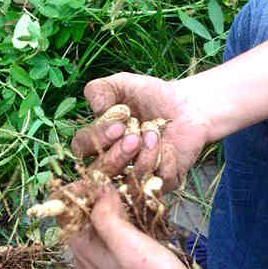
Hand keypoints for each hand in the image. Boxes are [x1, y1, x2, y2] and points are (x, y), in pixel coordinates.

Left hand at [67, 184, 205, 268]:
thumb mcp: (128, 245)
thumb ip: (106, 216)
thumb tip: (98, 189)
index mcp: (82, 251)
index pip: (66, 210)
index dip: (82, 188)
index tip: (108, 176)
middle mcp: (88, 258)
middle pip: (85, 215)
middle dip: (104, 196)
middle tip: (130, 185)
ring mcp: (106, 265)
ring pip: (105, 225)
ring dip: (121, 209)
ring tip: (142, 199)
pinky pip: (120, 239)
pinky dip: (131, 225)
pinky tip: (149, 222)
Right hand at [71, 73, 209, 188]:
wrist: (186, 104)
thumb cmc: (149, 95)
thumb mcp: (121, 84)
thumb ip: (100, 90)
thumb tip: (96, 109)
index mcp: (97, 141)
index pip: (81, 149)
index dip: (95, 141)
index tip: (117, 127)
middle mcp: (112, 163)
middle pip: (101, 172)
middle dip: (117, 156)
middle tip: (134, 137)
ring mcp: (136, 176)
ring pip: (130, 183)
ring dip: (144, 158)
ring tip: (155, 134)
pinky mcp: (161, 183)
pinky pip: (158, 183)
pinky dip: (165, 162)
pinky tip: (171, 147)